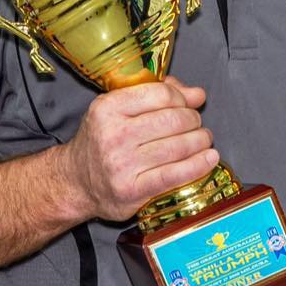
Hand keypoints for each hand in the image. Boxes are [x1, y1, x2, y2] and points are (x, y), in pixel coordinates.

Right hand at [59, 76, 217, 222]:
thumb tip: (197, 94)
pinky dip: (199, 165)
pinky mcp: (132, 191)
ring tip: (204, 139)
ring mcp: (122, 165)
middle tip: (197, 124)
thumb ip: (156, 94)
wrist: (75, 181)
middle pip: (173, 120)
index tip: (188, 104)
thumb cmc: (102, 140)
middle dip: (193, 120)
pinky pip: (175, 175)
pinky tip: (209, 158)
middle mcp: (113, 135)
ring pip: (178, 146)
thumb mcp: (118, 107)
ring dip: (200, 141)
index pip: (160, 94)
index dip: (182, 97)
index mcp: (108, 108)